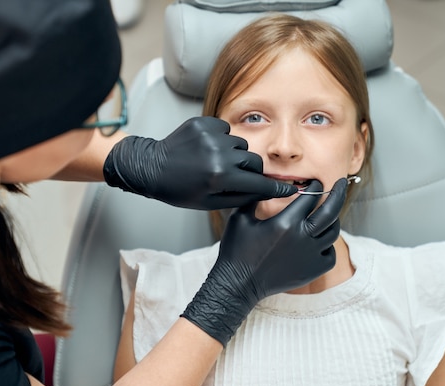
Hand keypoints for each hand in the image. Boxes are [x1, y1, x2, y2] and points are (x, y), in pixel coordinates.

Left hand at [103, 116, 296, 209]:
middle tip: (235, 177)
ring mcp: (211, 136)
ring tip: (214, 163)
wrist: (152, 167)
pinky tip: (206, 150)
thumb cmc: (180, 191)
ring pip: (241, 145)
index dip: (276, 188)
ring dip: (234, 155)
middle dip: (250, 171)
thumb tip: (267, 191)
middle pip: (254, 162)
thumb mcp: (211, 202)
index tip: (292, 189)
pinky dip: (221, 140)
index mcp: (220, 178)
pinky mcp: (204, 123)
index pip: (259, 183)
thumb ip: (242, 197)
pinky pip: (226, 131)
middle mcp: (219, 155)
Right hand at [181, 179, 347, 345]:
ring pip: (333, 232)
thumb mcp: (240, 218)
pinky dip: (328, 245)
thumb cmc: (236, 250)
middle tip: (340, 183)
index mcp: (286, 222)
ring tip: (328, 213)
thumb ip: (255, 198)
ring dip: (333, 219)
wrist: (238, 284)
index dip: (314, 186)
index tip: (314, 182)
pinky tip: (319, 240)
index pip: (309, 197)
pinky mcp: (313, 271)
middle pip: (331, 211)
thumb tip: (265, 185)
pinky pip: (330, 254)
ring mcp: (311, 256)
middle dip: (338, 193)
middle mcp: (303, 237)